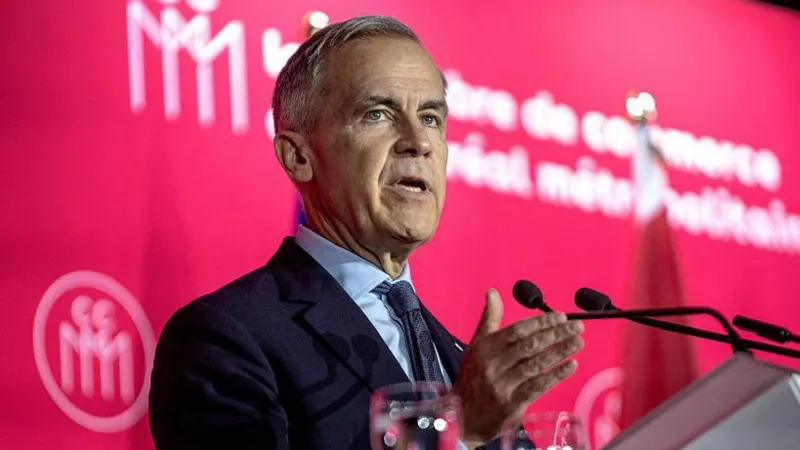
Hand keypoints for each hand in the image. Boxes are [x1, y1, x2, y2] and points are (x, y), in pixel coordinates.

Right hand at [452, 288, 583, 447]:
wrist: (463, 416)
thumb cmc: (473, 376)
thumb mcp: (477, 344)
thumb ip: (489, 318)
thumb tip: (493, 292)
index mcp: (485, 347)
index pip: (517, 330)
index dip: (541, 322)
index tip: (561, 316)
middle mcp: (493, 365)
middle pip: (530, 346)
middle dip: (556, 334)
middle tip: (577, 326)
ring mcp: (503, 385)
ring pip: (536, 365)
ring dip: (560, 352)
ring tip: (578, 342)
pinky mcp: (513, 404)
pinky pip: (538, 386)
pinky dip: (556, 375)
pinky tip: (571, 365)